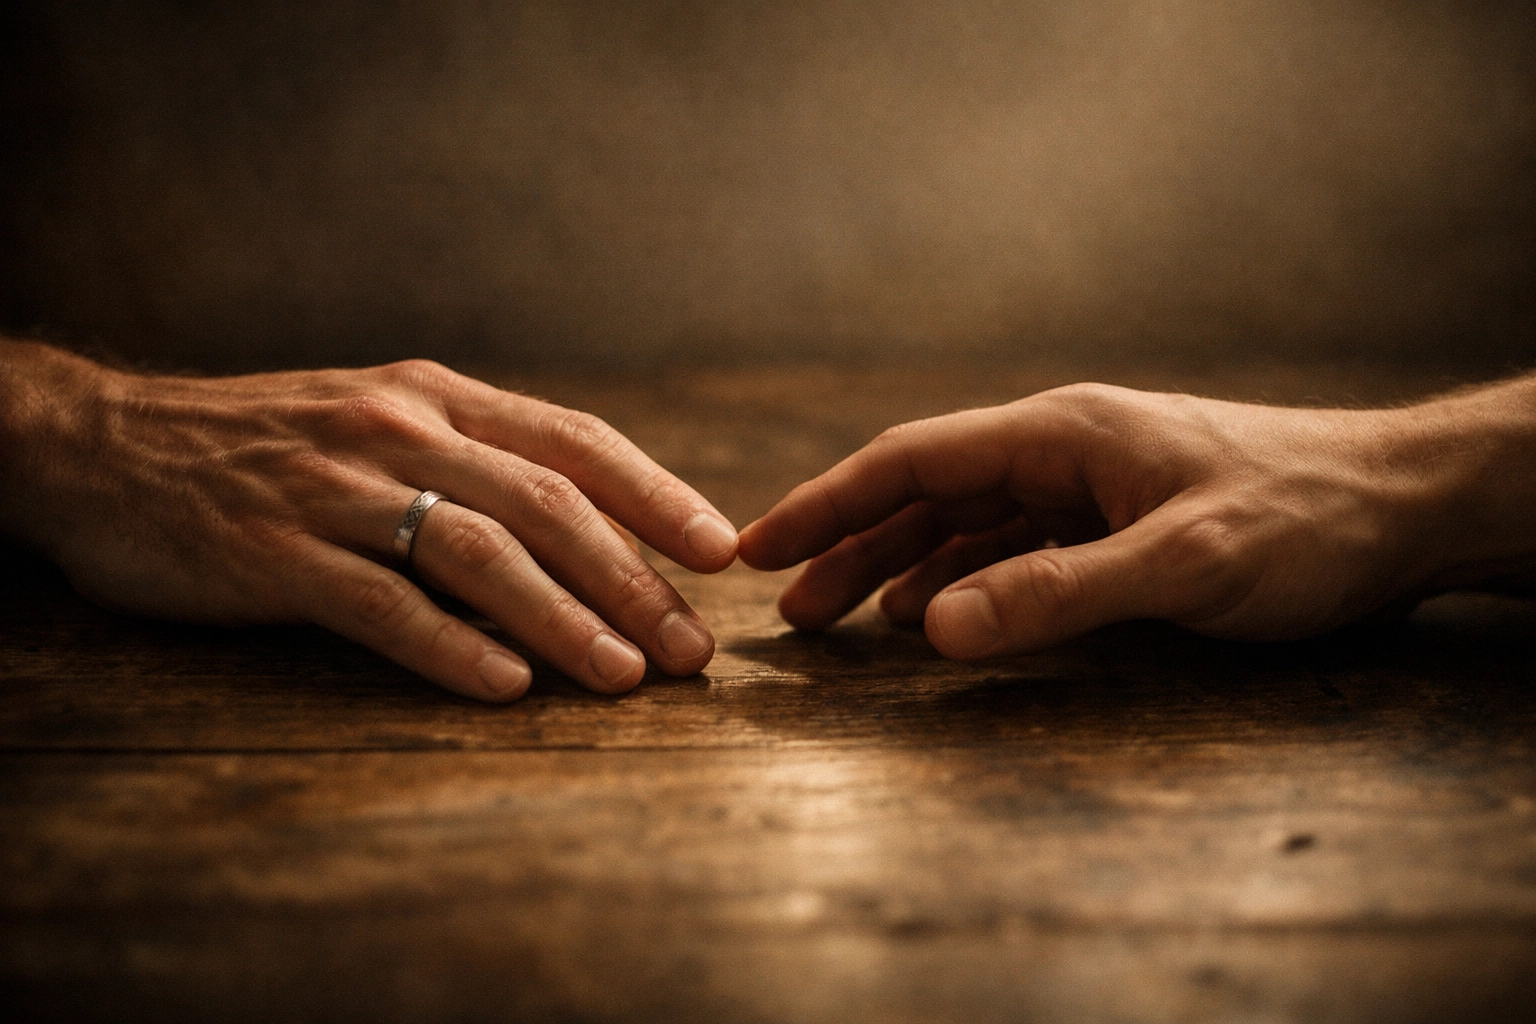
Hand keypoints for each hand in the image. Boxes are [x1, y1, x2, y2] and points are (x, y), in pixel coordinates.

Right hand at [0, 341, 738, 700]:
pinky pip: (380, 603)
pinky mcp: (273, 552)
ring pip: (478, 553)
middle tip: (690, 648)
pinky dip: (450, 648)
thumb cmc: (265, 444)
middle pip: (545, 505)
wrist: (102, 443)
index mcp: (436, 396)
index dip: (655, 494)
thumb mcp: (378, 422)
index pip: (573, 440)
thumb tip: (585, 531)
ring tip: (623, 677)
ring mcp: (335, 488)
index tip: (720, 550)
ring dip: (562, 619)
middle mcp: (398, 429)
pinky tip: (505, 688)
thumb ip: (472, 461)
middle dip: (632, 579)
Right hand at [738, 379, 1535, 657]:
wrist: (1407, 508)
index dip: (830, 503)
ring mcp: (1089, 484)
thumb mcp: (1184, 563)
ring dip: (897, 567)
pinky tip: (935, 615)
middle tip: (784, 603)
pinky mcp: (1116, 520)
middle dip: (848, 544)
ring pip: (964, 523)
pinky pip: (1013, 548)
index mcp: (1063, 433)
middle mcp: (1063, 449)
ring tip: (835, 618)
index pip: (915, 459)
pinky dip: (961, 581)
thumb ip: (1058, 593)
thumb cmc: (1306, 521)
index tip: (760, 546)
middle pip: (926, 491)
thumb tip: (931, 629)